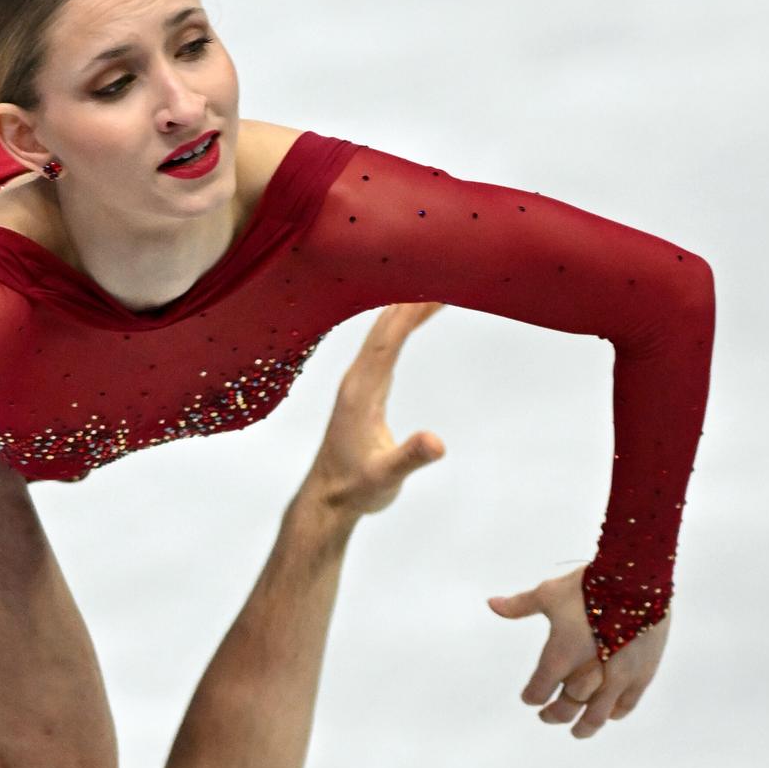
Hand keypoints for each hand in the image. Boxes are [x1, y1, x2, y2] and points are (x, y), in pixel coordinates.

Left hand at [299, 303, 447, 517]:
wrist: (329, 498)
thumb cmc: (356, 488)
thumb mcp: (385, 478)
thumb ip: (409, 458)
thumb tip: (437, 442)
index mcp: (360, 393)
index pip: (385, 342)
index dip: (407, 314)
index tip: (433, 288)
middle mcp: (356, 381)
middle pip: (382, 329)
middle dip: (408, 298)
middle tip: (439, 269)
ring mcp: (358, 384)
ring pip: (381, 335)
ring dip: (404, 308)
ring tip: (432, 283)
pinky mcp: (364, 391)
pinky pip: (383, 347)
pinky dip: (399, 327)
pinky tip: (411, 318)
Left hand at [489, 568, 671, 738]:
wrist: (636, 580)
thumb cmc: (588, 586)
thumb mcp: (548, 594)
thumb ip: (520, 605)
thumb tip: (491, 603)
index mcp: (560, 657)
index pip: (538, 690)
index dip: (531, 696)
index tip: (529, 699)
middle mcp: (587, 674)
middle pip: (566, 707)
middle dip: (554, 714)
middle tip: (547, 716)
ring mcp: (617, 677)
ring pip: (597, 714)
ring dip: (585, 725)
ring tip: (578, 731)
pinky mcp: (642, 674)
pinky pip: (626, 703)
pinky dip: (615, 711)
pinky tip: (609, 714)